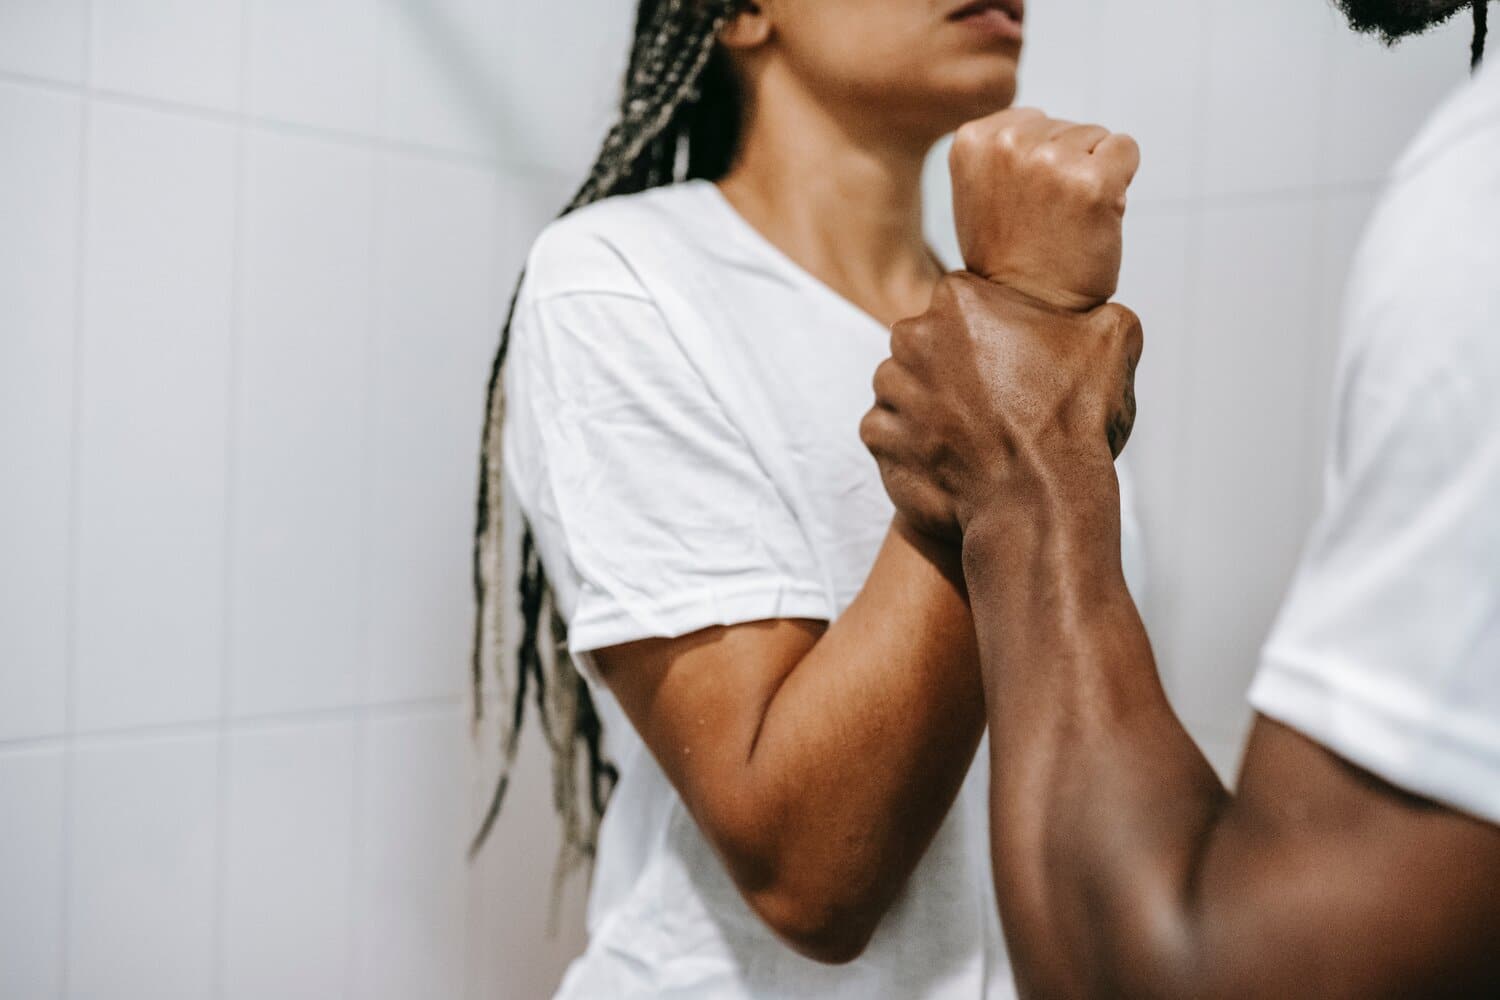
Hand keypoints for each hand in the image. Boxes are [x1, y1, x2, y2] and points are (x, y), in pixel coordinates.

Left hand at [860, 273, 1141, 541]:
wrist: (1040, 501)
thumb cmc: (1076, 420)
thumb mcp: (1113, 339)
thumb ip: (1098, 308)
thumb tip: (1100, 309)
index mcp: (959, 301)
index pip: (962, 302)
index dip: (989, 332)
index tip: (1012, 361)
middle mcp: (913, 337)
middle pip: (925, 342)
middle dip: (951, 365)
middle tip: (993, 401)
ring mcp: (891, 389)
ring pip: (902, 387)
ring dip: (927, 404)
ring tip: (971, 434)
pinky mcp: (878, 438)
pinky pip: (888, 432)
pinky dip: (910, 445)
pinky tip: (949, 459)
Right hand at [950, 108, 1139, 313]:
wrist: (1029, 311)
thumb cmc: (1010, 256)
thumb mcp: (981, 192)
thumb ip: (1002, 151)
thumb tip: (1039, 124)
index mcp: (972, 140)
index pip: (1031, 120)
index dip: (1035, 162)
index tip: (1021, 204)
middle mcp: (1007, 144)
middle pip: (1065, 126)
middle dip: (1065, 166)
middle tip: (1046, 219)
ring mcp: (1050, 161)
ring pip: (1095, 137)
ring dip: (1089, 176)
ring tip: (1065, 221)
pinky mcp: (1093, 182)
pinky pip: (1126, 149)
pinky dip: (1120, 181)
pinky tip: (1094, 217)